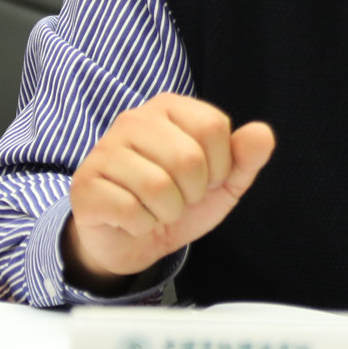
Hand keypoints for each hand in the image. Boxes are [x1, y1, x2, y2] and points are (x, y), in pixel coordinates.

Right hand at [66, 93, 274, 287]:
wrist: (131, 241)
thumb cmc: (177, 202)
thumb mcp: (221, 183)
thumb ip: (245, 158)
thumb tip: (262, 133)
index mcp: (169, 107)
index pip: (213, 126)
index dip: (219, 166)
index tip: (204, 179)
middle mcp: (133, 119)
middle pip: (187, 158)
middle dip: (192, 193)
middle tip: (178, 198)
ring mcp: (104, 150)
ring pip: (158, 187)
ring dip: (167, 212)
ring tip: (156, 209)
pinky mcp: (85, 185)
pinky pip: (130, 210)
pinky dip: (142, 225)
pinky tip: (133, 220)